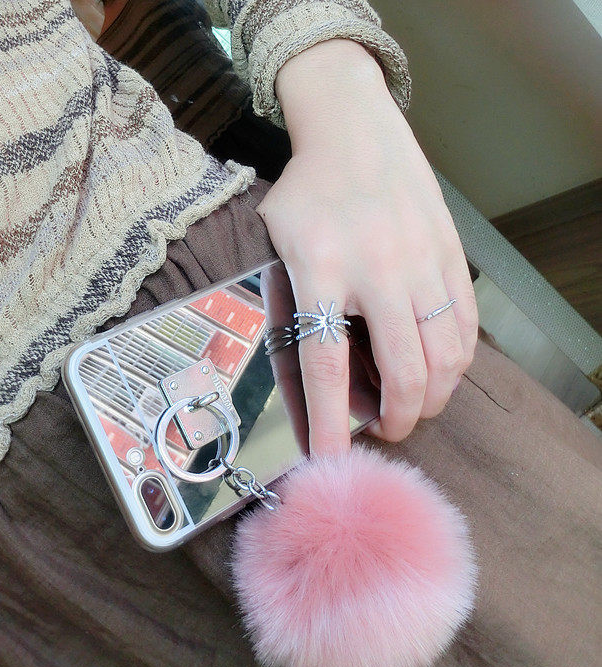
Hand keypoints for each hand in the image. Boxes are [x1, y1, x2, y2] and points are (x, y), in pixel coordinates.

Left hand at [256, 40, 477, 453]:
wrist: (354, 131)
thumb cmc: (306, 192)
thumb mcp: (277, 243)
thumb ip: (292, 302)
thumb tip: (314, 370)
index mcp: (320, 269)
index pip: (326, 364)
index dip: (328, 421)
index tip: (329, 458)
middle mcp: (378, 270)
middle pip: (403, 372)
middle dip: (396, 418)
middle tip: (384, 429)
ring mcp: (422, 262)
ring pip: (446, 356)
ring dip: (433, 397)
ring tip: (413, 406)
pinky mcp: (451, 255)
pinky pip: (467, 325)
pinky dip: (458, 362)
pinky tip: (442, 372)